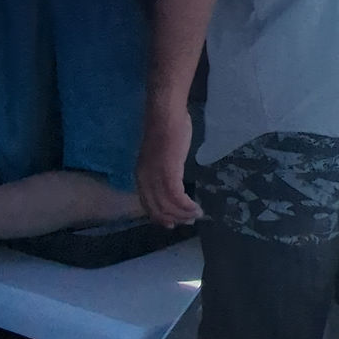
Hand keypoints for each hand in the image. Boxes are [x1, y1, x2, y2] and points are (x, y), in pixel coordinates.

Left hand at [136, 101, 199, 228]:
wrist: (166, 114)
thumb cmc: (167, 129)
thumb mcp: (161, 155)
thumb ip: (163, 169)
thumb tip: (172, 181)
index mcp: (141, 175)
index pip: (148, 204)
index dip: (160, 216)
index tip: (173, 223)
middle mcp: (145, 179)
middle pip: (157, 209)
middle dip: (173, 219)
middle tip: (188, 222)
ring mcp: (155, 177)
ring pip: (168, 206)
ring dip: (183, 214)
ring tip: (196, 215)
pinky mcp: (168, 173)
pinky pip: (177, 198)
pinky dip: (187, 206)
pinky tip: (196, 208)